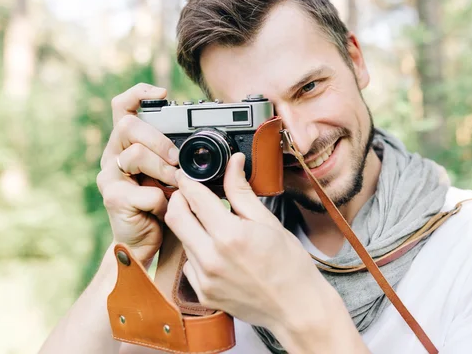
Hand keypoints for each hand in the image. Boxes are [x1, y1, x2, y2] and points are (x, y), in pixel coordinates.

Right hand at [96, 83, 179, 264]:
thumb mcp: (171, 174)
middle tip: (177, 158)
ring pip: (135, 156)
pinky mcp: (114, 199)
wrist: (145, 242)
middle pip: (127, 126)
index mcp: (127, 144)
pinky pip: (146, 192)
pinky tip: (164, 209)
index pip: (122, 107)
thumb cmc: (161, 205)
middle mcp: (113, 155)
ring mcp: (110, 177)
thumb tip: (204, 142)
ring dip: (163, 169)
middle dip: (158, 139)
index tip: (161, 93)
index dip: (138, 94)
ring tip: (176, 184)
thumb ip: (178, 156)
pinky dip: (163, 201)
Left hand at [165, 152, 327, 329]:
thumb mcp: (268, 222)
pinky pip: (189, 264)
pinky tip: (218, 252)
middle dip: (179, 200)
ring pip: (181, 240)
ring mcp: (204, 279)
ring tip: (212, 226)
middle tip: (190, 195)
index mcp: (229, 235)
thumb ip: (242, 192)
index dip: (188, 181)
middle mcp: (211, 258)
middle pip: (175, 217)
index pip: (194, 197)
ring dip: (190, 227)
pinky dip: (197, 252)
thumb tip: (234, 164)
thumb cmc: (289, 266)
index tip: (186, 176)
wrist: (296, 308)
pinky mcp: (203, 293)